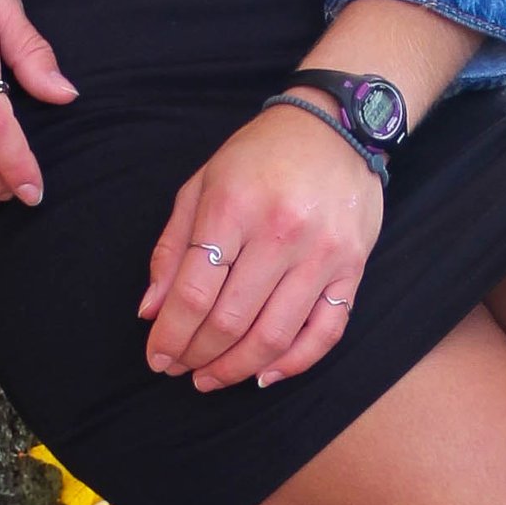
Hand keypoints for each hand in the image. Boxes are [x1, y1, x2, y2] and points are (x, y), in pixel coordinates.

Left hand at [141, 104, 383, 388]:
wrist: (335, 126)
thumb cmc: (259, 156)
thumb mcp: (202, 186)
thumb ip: (173, 249)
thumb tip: (151, 311)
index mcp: (234, 206)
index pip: (194, 293)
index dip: (170, 336)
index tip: (157, 358)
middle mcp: (281, 231)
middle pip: (231, 321)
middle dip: (197, 356)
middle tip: (180, 370)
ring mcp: (323, 253)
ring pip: (275, 336)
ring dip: (237, 369)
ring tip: (212, 378)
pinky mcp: (353, 267)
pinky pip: (326, 332)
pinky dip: (294, 364)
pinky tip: (265, 375)